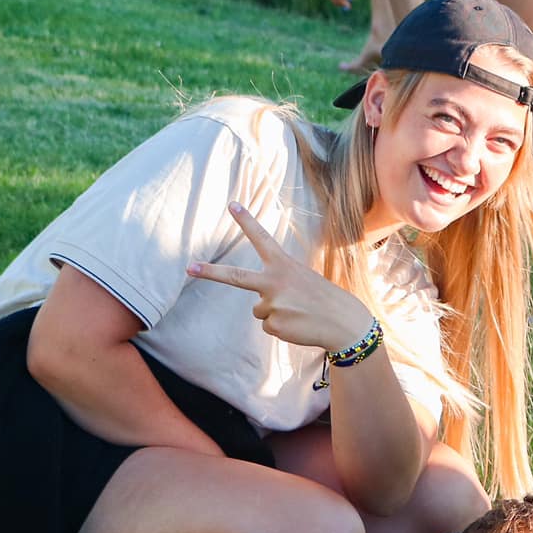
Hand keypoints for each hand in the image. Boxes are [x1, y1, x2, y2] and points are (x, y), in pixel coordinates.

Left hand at [186, 202, 375, 350]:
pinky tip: (298, 324)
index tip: (232, 205)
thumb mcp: (302, 279)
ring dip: (276, 313)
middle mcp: (274, 282)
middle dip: (210, 272)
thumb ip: (277, 283)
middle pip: (235, 277)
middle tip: (190, 267)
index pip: (261, 239)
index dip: (246, 221)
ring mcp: (272, 305)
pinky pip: (268, 326)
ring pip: (259, 310)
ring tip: (298, 313)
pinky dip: (282, 327)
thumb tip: (257, 306)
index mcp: (283, 265)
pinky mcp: (273, 325)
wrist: (343, 322)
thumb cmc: (323, 298)